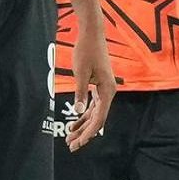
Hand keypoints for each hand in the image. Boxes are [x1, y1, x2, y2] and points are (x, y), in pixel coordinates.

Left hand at [65, 26, 115, 151]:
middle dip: (84, 133)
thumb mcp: (81, 72)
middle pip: (97, 119)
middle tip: (71, 146)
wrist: (92, 33)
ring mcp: (104, 90)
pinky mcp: (98, 86)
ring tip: (70, 138)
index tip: (79, 143)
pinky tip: (73, 123)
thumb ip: (80, 92)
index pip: (99, 118)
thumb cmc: (86, 51)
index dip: (89, 133)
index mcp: (107, 91)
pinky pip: (92, 105)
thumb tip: (78, 111)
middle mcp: (108, 92)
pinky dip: (83, 114)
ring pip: (94, 113)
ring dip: (82, 126)